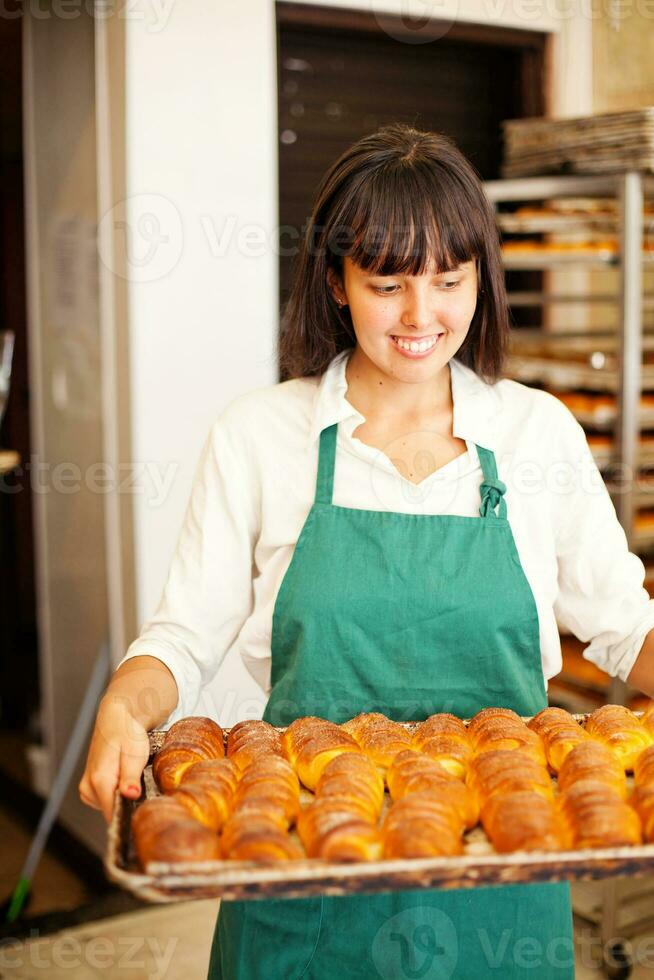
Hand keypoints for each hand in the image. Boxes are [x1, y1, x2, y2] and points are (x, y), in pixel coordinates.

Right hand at [79, 696, 150, 823]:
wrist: (117, 718)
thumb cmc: (127, 733)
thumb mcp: (135, 754)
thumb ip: (130, 778)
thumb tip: (130, 796)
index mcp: (99, 780)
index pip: (112, 814)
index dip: (129, 813)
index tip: (141, 807)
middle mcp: (88, 785)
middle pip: (111, 811)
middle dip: (126, 801)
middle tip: (137, 780)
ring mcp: (86, 786)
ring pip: (107, 806)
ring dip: (120, 795)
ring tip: (128, 773)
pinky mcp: (88, 785)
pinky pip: (103, 799)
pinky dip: (113, 792)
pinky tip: (120, 776)